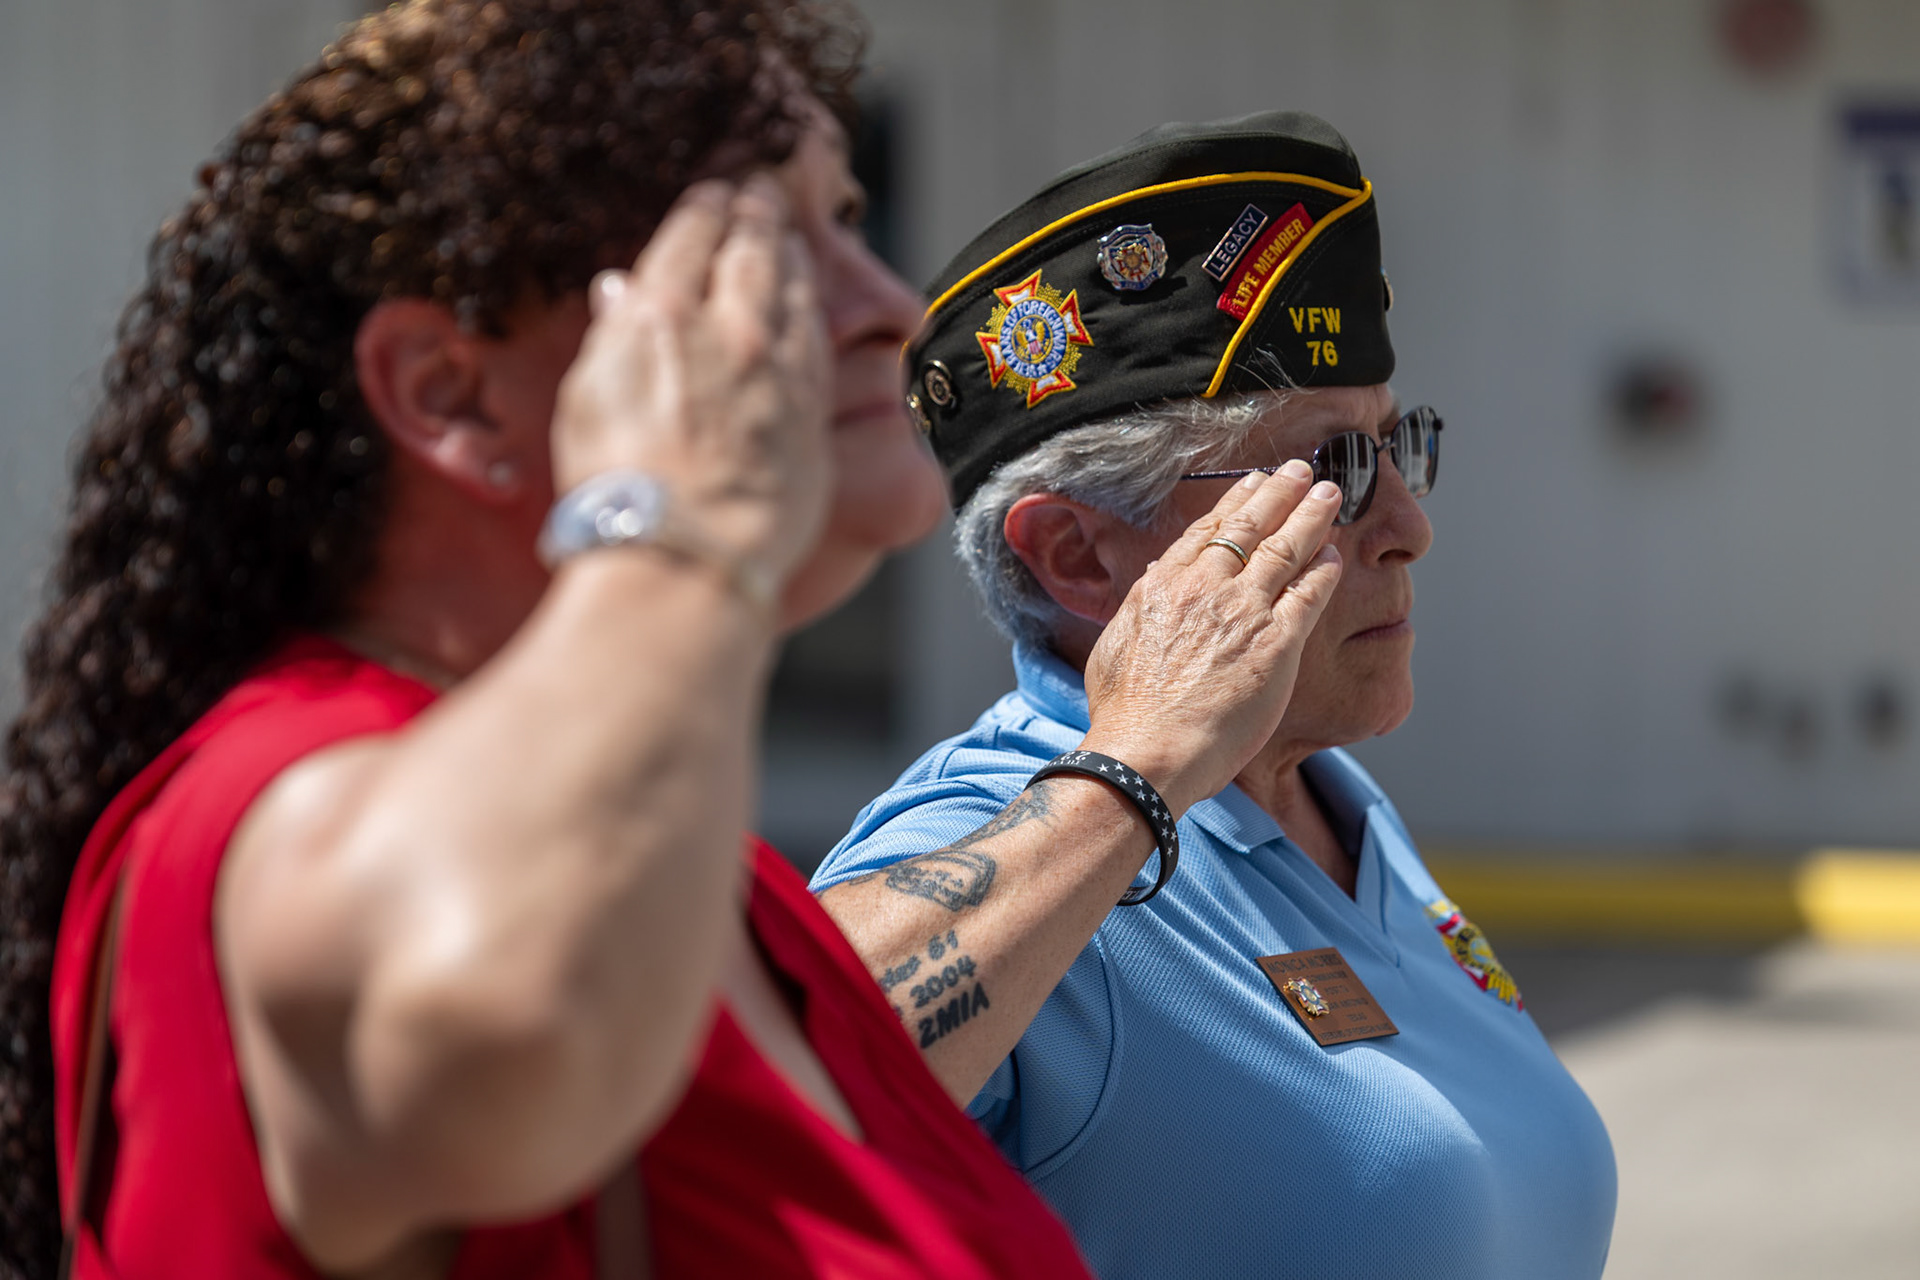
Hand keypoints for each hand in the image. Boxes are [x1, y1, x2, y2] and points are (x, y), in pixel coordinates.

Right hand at [550, 175, 831, 583]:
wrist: (686, 550)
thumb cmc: (620, 491)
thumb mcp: (586, 401)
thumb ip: (613, 338)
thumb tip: (621, 293)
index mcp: (656, 314)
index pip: (689, 237)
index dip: (704, 207)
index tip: (712, 192)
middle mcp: (723, 326)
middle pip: (748, 247)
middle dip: (754, 210)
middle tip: (759, 189)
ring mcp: (774, 363)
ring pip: (790, 284)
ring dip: (789, 250)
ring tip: (788, 234)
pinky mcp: (810, 404)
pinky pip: (815, 335)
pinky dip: (811, 304)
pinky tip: (810, 300)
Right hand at [1079, 461, 1343, 813]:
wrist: (1146, 752)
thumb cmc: (1125, 715)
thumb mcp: (1114, 646)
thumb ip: (1138, 609)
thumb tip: (1151, 582)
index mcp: (1162, 586)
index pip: (1206, 531)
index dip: (1234, 501)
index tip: (1252, 484)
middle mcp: (1204, 588)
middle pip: (1248, 526)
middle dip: (1278, 492)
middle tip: (1299, 470)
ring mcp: (1242, 613)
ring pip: (1284, 549)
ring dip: (1310, 517)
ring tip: (1329, 495)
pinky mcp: (1275, 644)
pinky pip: (1307, 595)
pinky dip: (1322, 570)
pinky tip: (1335, 555)